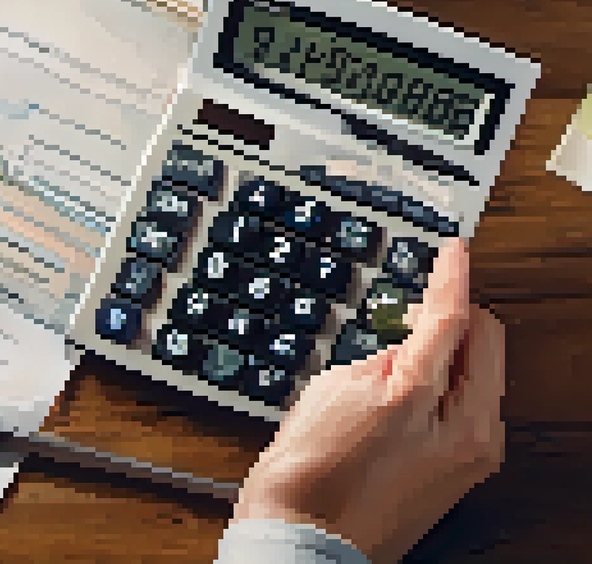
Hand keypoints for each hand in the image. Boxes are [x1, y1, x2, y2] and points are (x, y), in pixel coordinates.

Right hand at [232, 239, 505, 563]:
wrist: (303, 538)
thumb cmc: (308, 477)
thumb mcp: (334, 390)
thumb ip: (380, 357)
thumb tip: (401, 348)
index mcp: (438, 406)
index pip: (453, 321)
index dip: (450, 278)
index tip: (454, 251)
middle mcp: (470, 434)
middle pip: (484, 346)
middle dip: (453, 318)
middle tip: (409, 309)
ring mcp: (469, 458)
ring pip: (478, 377)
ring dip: (447, 355)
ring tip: (391, 364)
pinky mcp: (458, 474)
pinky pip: (464, 410)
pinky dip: (443, 389)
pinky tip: (399, 398)